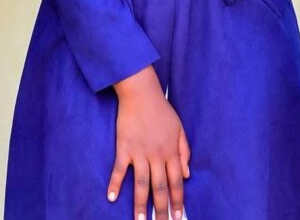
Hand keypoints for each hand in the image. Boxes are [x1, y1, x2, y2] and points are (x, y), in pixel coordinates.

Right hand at [109, 66, 189, 219]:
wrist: (141, 92)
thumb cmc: (161, 109)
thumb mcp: (179, 127)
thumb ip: (184, 151)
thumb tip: (188, 174)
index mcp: (171, 151)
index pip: (176, 182)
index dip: (178, 201)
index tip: (178, 217)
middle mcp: (157, 155)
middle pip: (160, 188)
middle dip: (161, 210)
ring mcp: (140, 152)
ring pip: (142, 184)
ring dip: (141, 206)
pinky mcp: (124, 148)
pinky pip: (120, 170)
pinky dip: (115, 184)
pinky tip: (112, 198)